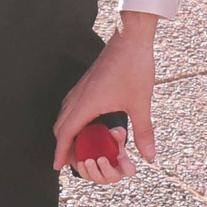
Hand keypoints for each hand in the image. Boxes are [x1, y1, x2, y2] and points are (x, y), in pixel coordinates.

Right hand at [53, 13, 158, 171]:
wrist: (131, 40)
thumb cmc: (134, 68)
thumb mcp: (140, 104)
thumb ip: (143, 131)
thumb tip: (149, 155)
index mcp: (87, 104)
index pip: (66, 134)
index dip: (61, 152)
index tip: (57, 166)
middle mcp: (79, 96)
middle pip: (60, 126)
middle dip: (62, 146)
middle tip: (70, 162)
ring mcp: (80, 88)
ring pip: (64, 115)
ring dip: (66, 132)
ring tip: (76, 146)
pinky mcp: (86, 83)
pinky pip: (71, 105)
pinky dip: (72, 119)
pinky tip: (85, 124)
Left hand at [70, 129, 137, 186]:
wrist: (96, 143)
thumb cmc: (110, 140)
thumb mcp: (116, 135)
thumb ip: (118, 132)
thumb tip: (113, 133)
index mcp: (124, 166)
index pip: (130, 170)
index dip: (126, 166)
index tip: (119, 156)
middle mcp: (114, 174)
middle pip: (113, 177)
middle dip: (106, 169)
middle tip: (101, 159)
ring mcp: (102, 177)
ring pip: (99, 179)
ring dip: (93, 171)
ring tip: (88, 161)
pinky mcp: (90, 176)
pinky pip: (86, 176)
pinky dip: (83, 171)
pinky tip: (81, 163)